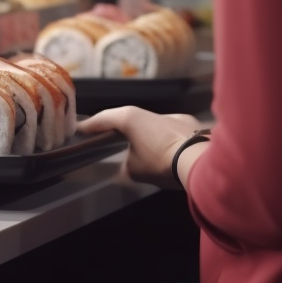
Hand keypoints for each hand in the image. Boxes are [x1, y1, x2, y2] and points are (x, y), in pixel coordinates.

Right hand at [79, 108, 201, 187]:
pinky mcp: (192, 125)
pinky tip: (170, 152)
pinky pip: (172, 132)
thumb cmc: (160, 162)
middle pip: (129, 119)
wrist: (202, 162)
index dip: (90, 126)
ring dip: (146, 134)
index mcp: (130, 118)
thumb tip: (129, 166)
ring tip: (144, 149)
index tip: (80, 130)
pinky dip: (166, 140)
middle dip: (120, 129)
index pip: (103, 119)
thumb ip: (128, 165)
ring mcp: (173, 117)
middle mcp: (150, 112)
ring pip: (153, 125)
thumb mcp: (135, 170)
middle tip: (111, 138)